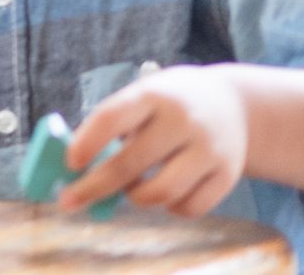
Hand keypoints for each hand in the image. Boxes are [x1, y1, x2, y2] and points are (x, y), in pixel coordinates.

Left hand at [61, 65, 246, 216]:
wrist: (234, 104)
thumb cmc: (168, 105)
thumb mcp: (142, 98)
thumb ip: (111, 127)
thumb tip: (74, 170)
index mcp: (152, 94)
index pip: (111, 118)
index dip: (86, 143)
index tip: (69, 165)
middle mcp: (183, 120)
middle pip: (131, 163)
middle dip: (94, 186)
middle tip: (70, 201)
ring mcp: (210, 148)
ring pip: (162, 192)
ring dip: (135, 198)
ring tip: (129, 189)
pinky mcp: (228, 174)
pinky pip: (190, 207)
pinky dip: (168, 208)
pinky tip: (163, 193)